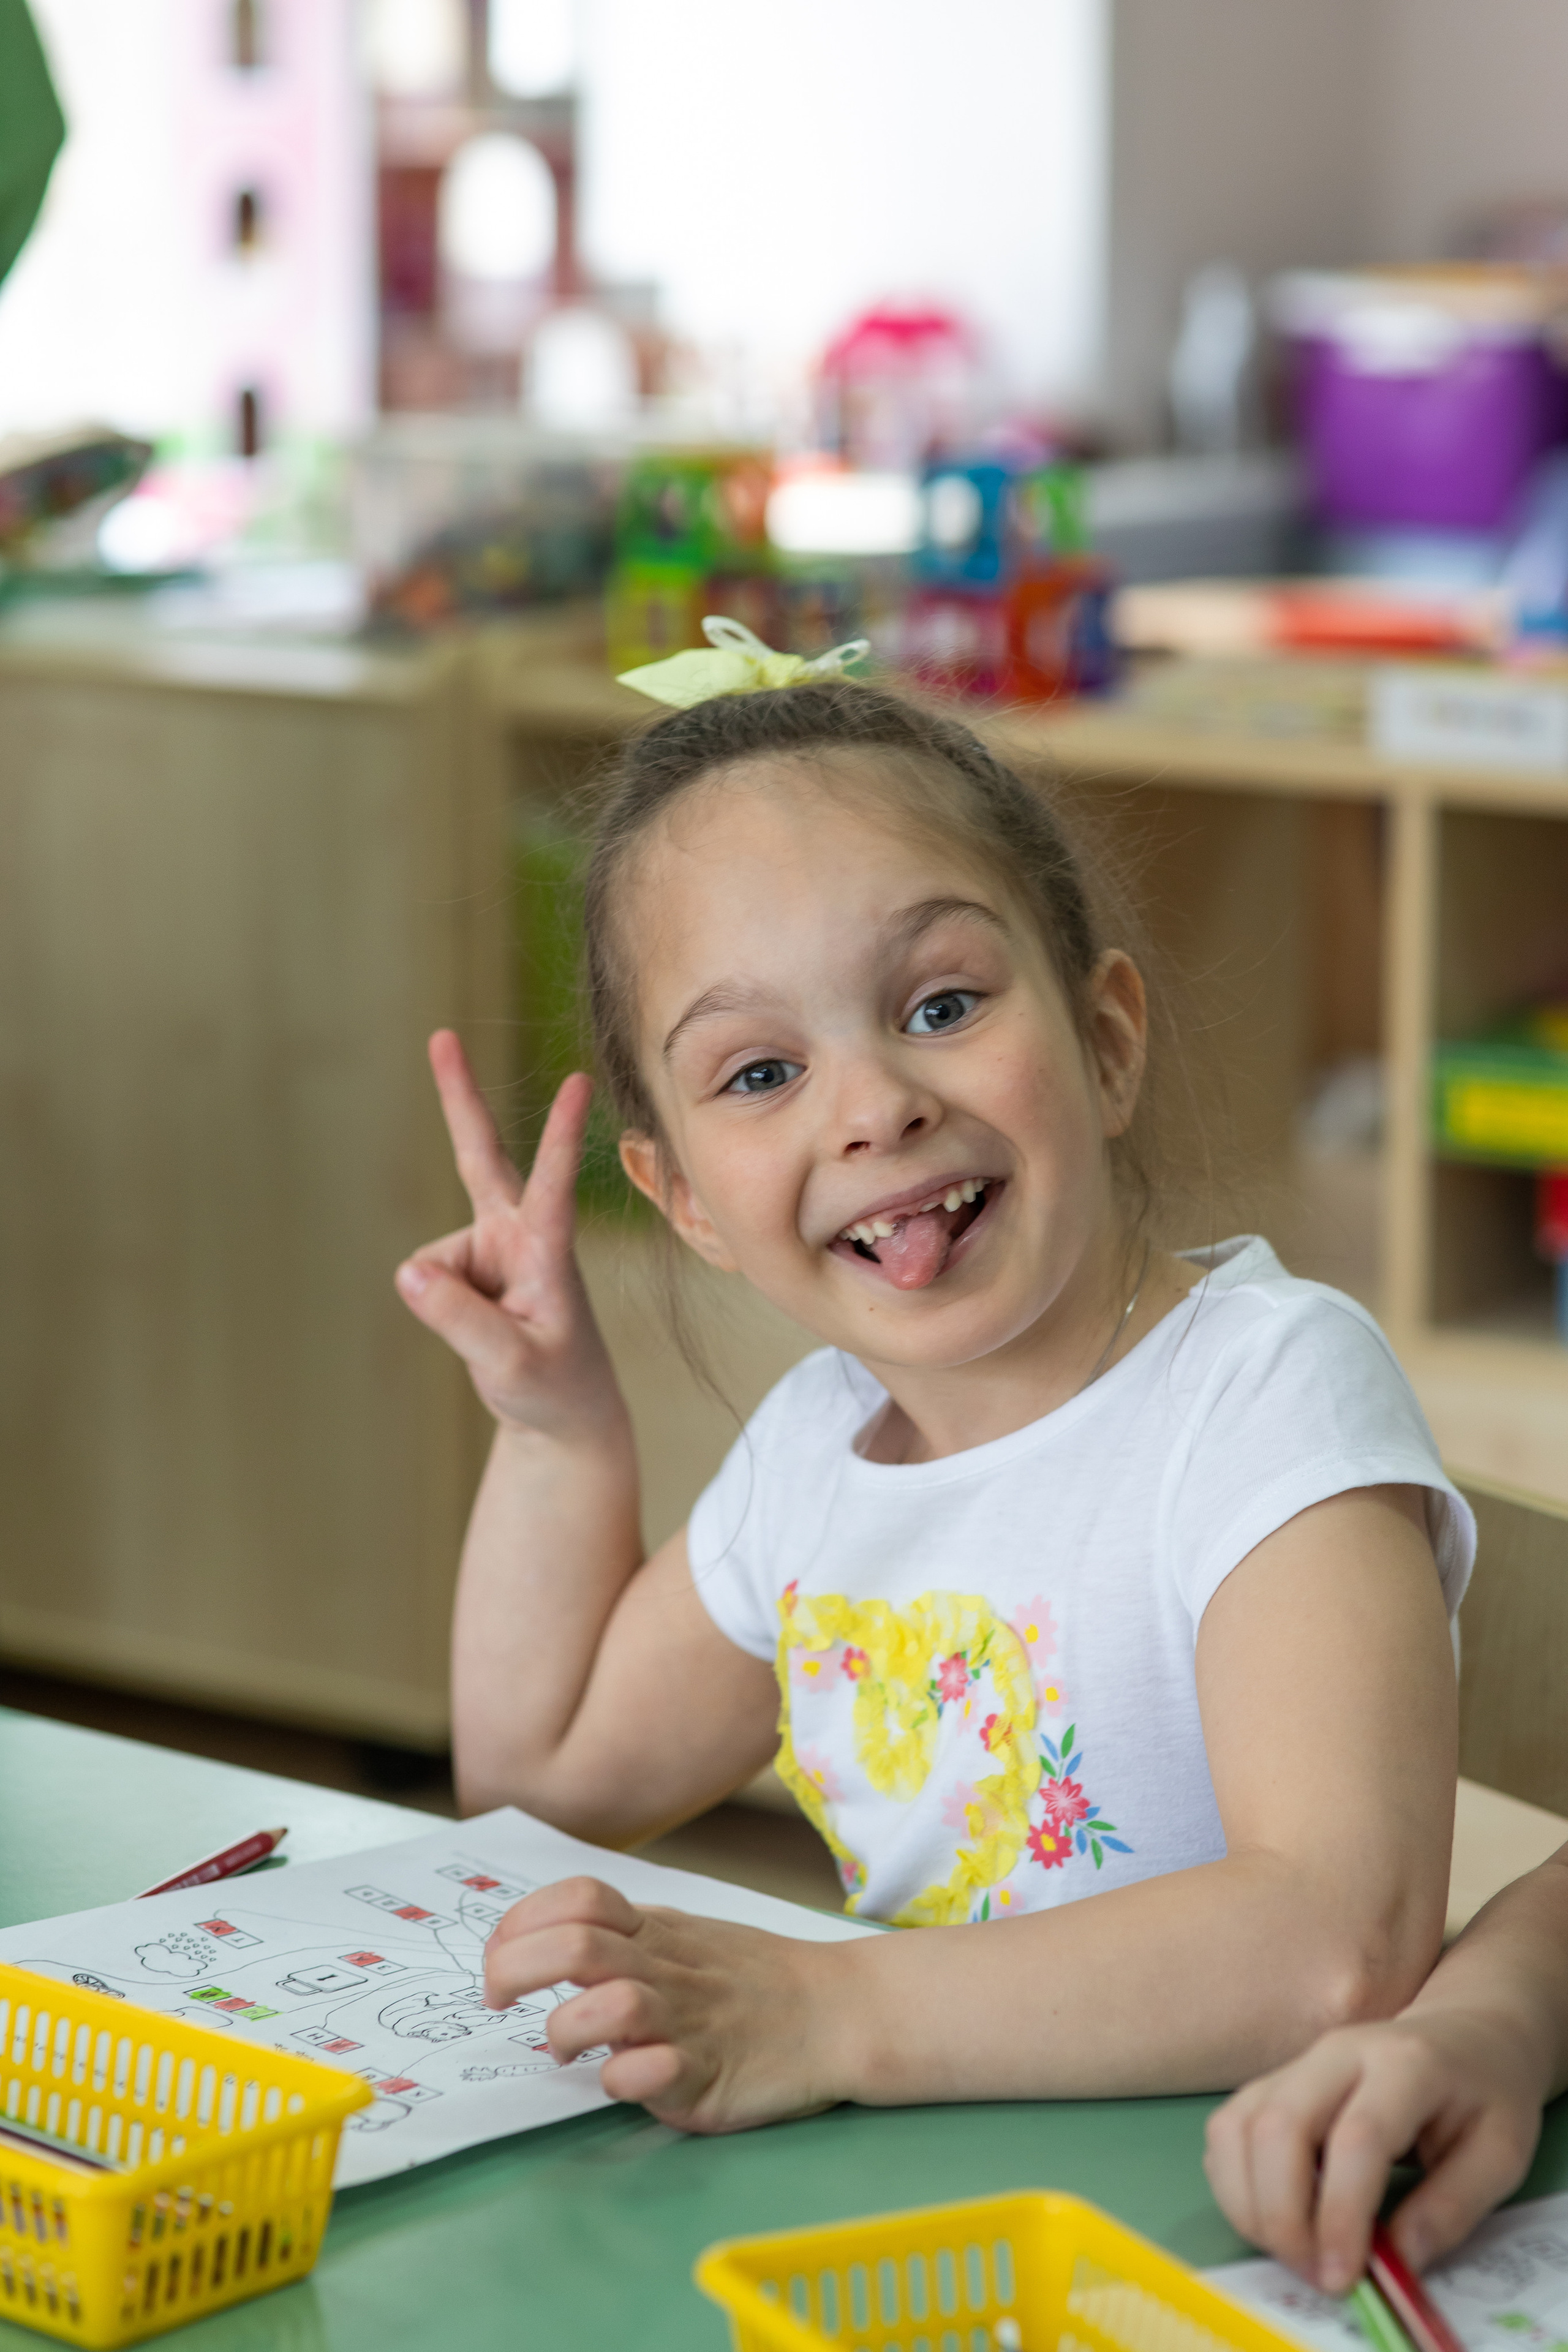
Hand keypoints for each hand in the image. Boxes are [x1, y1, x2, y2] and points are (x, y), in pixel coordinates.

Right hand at [395, 1033, 622, 1440]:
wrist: (560, 1412)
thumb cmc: (552, 1387)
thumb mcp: (509, 1366)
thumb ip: (461, 1322)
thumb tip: (406, 1272)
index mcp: (548, 1252)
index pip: (554, 1187)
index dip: (560, 1136)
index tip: (577, 1083)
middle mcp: (518, 1235)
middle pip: (480, 1157)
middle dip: (459, 1098)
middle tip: (442, 1036)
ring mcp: (491, 1246)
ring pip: (432, 1264)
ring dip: (449, 1306)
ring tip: (496, 1341)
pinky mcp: (468, 1263)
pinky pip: (426, 1280)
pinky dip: (441, 1309)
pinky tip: (479, 1330)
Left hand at [482, 1877, 854, 2131]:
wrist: (837, 2011)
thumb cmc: (752, 1980)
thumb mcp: (686, 1937)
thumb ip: (626, 1938)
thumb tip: (545, 1944)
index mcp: (655, 1931)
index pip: (576, 1898)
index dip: (521, 1921)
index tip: (499, 1955)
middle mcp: (663, 1968)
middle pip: (573, 1945)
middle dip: (512, 1968)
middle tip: (496, 1999)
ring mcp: (685, 2020)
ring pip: (608, 2003)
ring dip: (564, 2027)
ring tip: (563, 2047)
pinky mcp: (705, 2076)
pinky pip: (649, 2073)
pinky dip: (622, 2078)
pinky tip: (622, 2081)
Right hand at [1204, 2008, 1547, 2290]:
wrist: (1464, 2037)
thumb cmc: (1484, 2097)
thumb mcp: (1501, 2156)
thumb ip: (1451, 2210)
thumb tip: (1395, 2263)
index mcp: (1406, 2065)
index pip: (1356, 2138)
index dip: (1341, 2214)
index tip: (1345, 2276)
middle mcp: (1338, 2051)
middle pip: (1279, 2125)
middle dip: (1282, 2215)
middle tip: (1317, 2273)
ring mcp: (1297, 2062)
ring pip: (1238, 2126)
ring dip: (1250, 2203)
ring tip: (1296, 2252)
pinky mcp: (1273, 2080)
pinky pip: (1228, 2130)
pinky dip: (1235, 2184)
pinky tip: (1273, 2217)